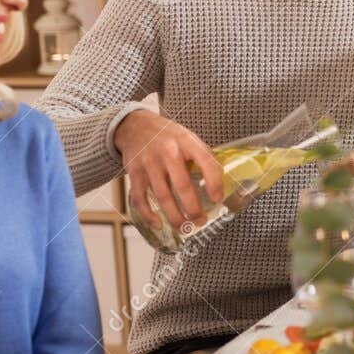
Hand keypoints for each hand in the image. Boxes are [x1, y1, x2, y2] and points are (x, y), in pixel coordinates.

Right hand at [114, 109, 224, 230]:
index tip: (217, 199)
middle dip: (194, 208)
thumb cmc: (168, 136)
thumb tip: (220, 184)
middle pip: (182, 186)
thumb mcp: (189, 138)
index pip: (206, 163)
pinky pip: (140, 198)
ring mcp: (149, 163)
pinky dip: (148, 214)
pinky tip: (159, 224)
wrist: (135, 126)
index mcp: (187, 142)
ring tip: (185, 228)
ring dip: (175, 216)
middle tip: (201, 221)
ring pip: (162, 196)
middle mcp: (168, 152)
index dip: (214, 183)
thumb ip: (202, 157)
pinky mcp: (134, 172)